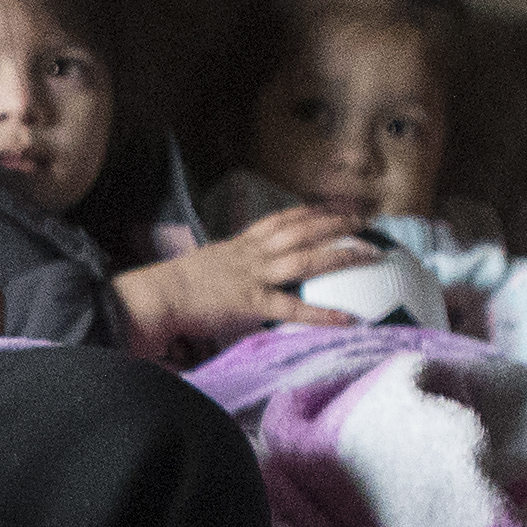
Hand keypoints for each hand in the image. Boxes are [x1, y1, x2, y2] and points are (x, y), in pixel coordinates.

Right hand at [111, 205, 373, 360]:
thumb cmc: (169, 286)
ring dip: (341, 254)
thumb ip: (222, 268)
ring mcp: (254, 276)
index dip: (307, 212)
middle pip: (301, 230)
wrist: (155, 296)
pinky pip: (293, 308)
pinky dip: (322, 314)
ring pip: (305, 258)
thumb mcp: (201, 266)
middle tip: (365, 221)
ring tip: (371, 253)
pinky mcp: (252, 302)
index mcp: (238, 246)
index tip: (330, 207)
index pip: (278, 221)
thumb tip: (228, 277)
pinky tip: (346, 318)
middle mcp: (251, 255)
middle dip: (335, 223)